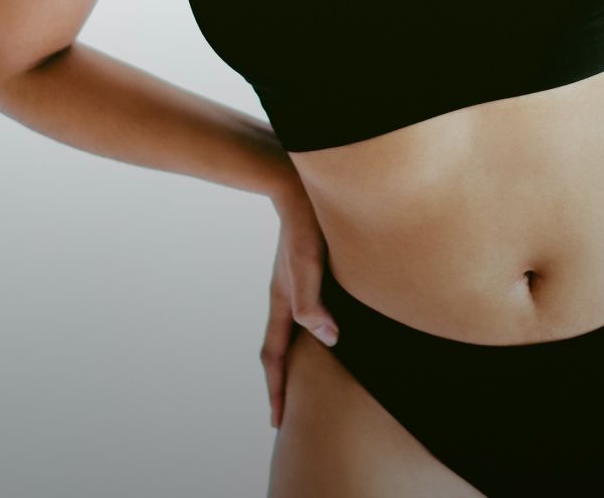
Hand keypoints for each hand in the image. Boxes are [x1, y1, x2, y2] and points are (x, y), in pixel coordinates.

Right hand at [260, 187, 339, 428]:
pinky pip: (302, 308)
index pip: (275, 354)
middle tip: (286, 410)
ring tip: (304, 375)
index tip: (278, 421)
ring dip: (293, 355)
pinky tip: (322, 325)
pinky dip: (306, 330)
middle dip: (281, 380)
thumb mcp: (309, 262)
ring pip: (290, 328)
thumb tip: (328, 339)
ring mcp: (292, 279)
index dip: (278, 388)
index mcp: (282, 299)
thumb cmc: (307, 223)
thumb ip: (313, 301)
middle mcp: (284, 293)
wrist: (296, 183)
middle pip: (278, 347)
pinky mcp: (305, 265)